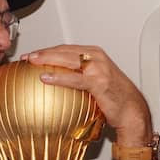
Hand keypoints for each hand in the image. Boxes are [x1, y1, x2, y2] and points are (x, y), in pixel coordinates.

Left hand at [21, 45, 152, 142]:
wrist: (131, 110)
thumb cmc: (114, 98)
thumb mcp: (95, 82)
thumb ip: (79, 77)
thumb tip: (57, 80)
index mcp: (94, 54)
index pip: (66, 49)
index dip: (47, 50)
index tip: (33, 55)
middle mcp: (96, 57)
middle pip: (64, 51)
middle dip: (43, 52)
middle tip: (27, 57)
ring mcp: (98, 68)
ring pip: (67, 59)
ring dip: (47, 59)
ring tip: (32, 62)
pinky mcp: (99, 81)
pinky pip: (74, 78)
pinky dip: (58, 77)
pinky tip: (45, 78)